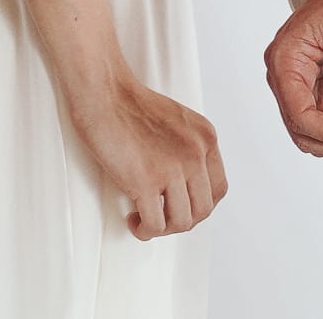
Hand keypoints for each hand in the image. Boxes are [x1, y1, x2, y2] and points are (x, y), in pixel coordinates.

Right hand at [66, 71, 228, 239]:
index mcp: (206, 137)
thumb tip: (183, 187)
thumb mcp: (177, 121)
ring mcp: (173, 168)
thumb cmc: (130, 104)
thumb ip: (187, 148)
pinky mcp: (145, 181)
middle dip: (180, 220)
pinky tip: (133, 219)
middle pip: (203, 209)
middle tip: (160, 216)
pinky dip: (144, 230)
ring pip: (182, 222)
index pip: (218, 188)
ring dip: (162, 228)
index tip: (179, 206)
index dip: (199, 205)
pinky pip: (155, 225)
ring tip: (144, 218)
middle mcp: (196, 153)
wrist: (103, 92)